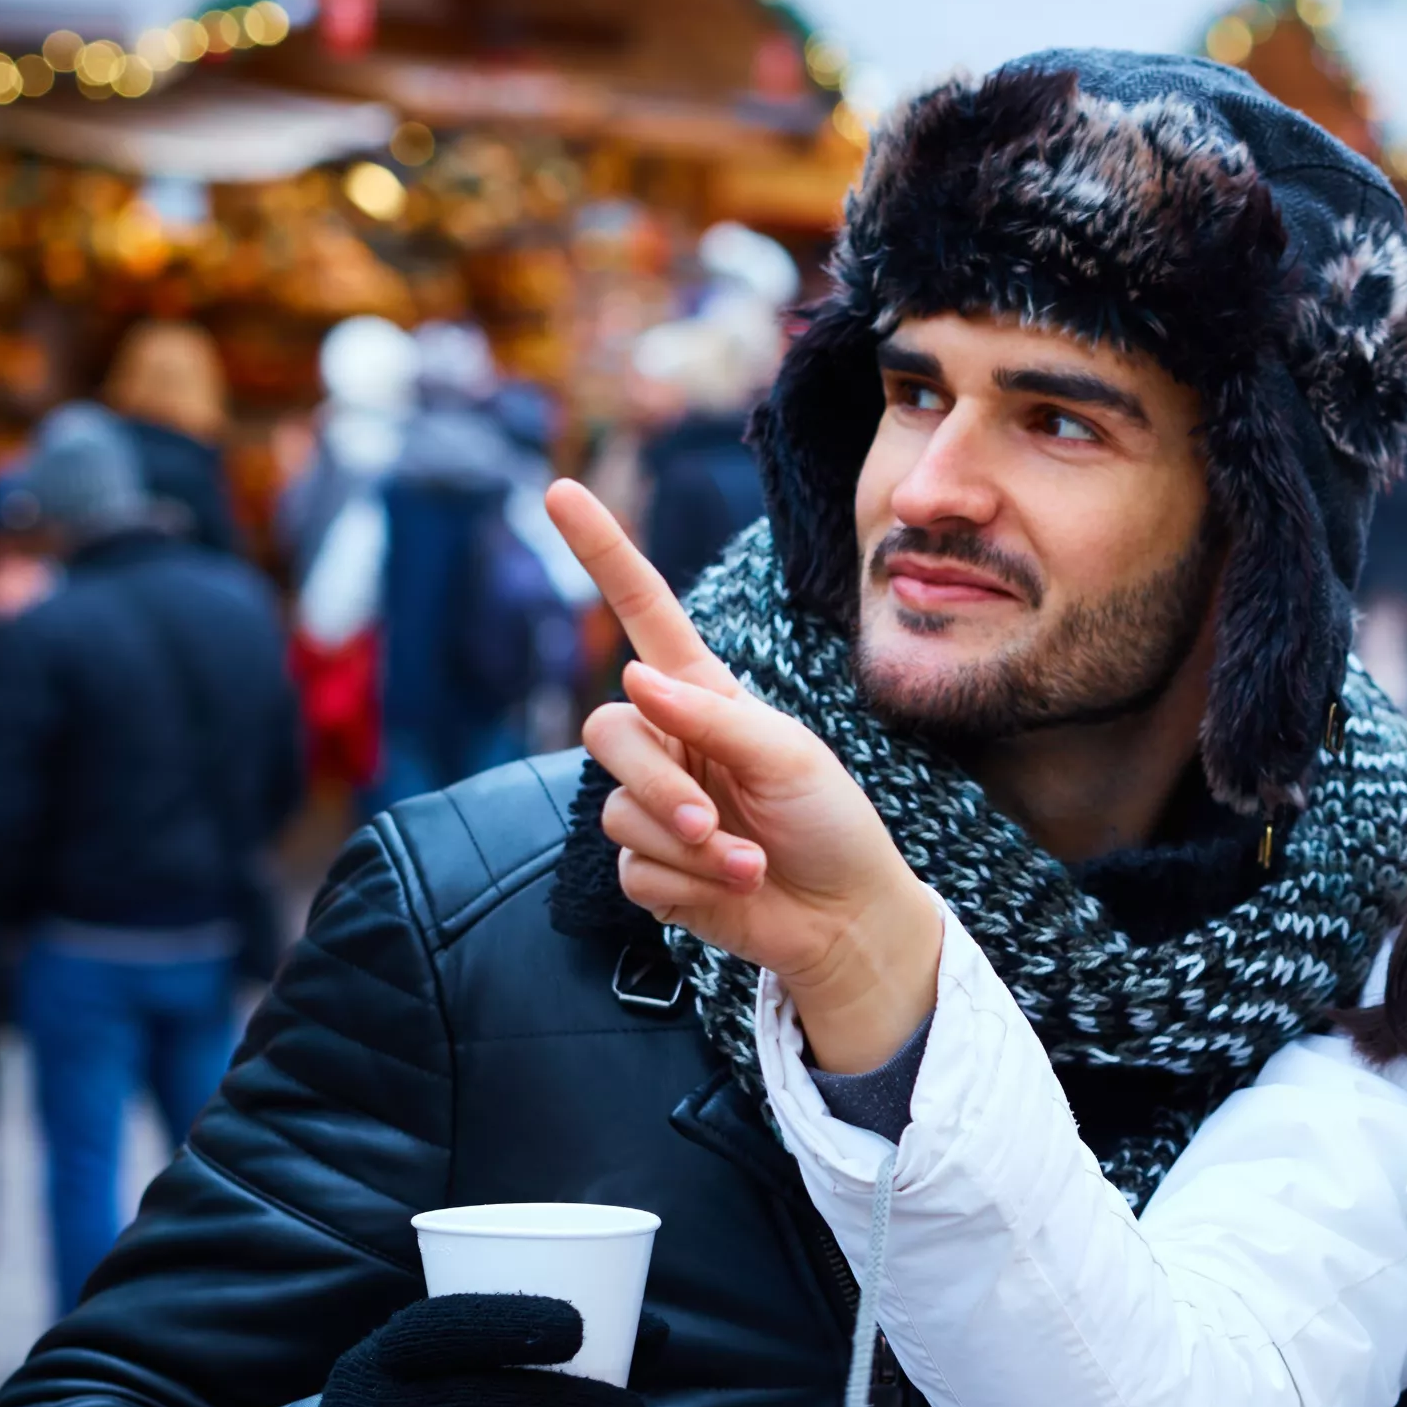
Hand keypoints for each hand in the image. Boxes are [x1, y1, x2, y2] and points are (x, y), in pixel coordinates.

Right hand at [547, 480, 940, 1068]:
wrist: (845, 915)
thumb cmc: (831, 821)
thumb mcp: (788, 754)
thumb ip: (712, 714)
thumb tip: (633, 678)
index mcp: (704, 695)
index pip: (643, 613)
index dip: (602, 553)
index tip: (562, 491)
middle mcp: (669, 740)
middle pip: (609, 733)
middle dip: (657, 783)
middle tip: (710, 820)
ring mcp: (653, 802)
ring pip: (615, 809)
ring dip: (684, 844)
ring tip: (746, 860)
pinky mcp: (648, 865)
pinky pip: (631, 868)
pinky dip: (686, 885)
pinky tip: (730, 888)